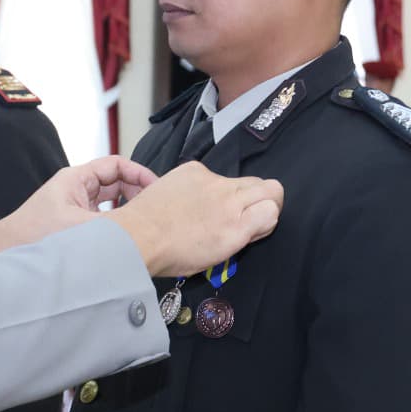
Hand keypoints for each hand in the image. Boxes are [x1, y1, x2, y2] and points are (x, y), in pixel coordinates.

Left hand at [0, 156, 160, 250]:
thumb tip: (142, 224)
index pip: (117, 164)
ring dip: (127, 208)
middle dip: (137, 192)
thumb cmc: (31, 236)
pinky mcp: (74, 221)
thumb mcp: (80, 227)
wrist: (5, 253)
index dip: (140, 174)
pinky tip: (125, 235)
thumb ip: (114, 222)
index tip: (156, 189)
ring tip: (143, 222)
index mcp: (76, 179)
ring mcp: (75, 204)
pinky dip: (116, 221)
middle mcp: (76, 188)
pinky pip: (103, 215)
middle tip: (154, 209)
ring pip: (111, 199)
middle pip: (117, 181)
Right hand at [108, 161, 282, 275]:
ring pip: (271, 193)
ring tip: (253, 228)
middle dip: (259, 200)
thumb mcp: (164, 195)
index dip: (236, 199)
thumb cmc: (144, 229)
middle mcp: (216, 182)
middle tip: (250, 220)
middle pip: (257, 182)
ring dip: (267, 210)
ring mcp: (228, 202)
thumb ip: (186, 195)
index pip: (232, 180)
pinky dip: (267, 224)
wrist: (138, 239)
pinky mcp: (236, 224)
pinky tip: (253, 235)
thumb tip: (196, 208)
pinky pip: (269, 214)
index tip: (226, 214)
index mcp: (195, 172)